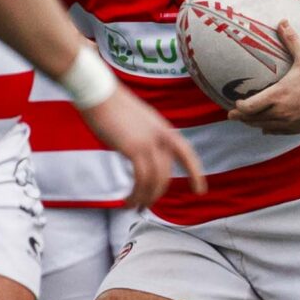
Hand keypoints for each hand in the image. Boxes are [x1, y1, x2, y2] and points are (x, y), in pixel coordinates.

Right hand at [81, 86, 203, 209]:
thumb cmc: (111, 106)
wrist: (99, 93)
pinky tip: (126, 200)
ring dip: (144, 198)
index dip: (196, 174)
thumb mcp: (137, 122)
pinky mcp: (134, 149)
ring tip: (132, 206)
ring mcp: (149, 143)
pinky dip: (136, 194)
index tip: (199, 191)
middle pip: (165, 174)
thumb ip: (144, 137)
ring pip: (154, 181)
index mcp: (164, 129)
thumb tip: (139, 156)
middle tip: (143, 205)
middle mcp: (161, 137)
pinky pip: (141, 180)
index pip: (187, 154)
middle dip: (155, 194)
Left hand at [227, 24, 299, 135]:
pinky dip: (269, 129)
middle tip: (232, 115)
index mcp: (278, 95)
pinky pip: (278, 132)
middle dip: (241, 117)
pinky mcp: (299, 128)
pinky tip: (266, 128)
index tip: (236, 102)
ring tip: (246, 120)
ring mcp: (289, 122)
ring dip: (253, 123)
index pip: (249, 106)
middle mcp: (281, 112)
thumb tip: (282, 22)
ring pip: (264, 127)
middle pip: (253, 119)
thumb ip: (291, 39)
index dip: (240, 106)